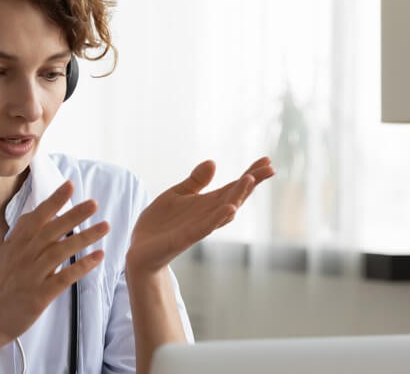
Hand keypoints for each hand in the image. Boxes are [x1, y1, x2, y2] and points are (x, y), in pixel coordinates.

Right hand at [0, 181, 108, 343]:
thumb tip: (34, 214)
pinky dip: (82, 266)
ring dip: (84, 237)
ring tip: (104, 226)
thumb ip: (21, 235)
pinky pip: (64, 277)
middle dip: (74, 214)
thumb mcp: (5, 255)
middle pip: (51, 230)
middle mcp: (24, 256)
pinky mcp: (39, 295)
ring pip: (60, 250)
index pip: (37, 217)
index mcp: (16, 245)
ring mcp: (31, 275)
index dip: (54, 201)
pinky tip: (97, 257)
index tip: (69, 185)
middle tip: (93, 203)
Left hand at [127, 157, 274, 273]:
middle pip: (234, 196)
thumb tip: (213, 162)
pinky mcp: (185, 238)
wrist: (140, 250)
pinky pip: (205, 228)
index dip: (250, 174)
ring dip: (237, 196)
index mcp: (206, 204)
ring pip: (223, 211)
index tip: (267, 159)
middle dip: (251, 182)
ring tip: (250, 179)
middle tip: (270, 168)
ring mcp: (198, 227)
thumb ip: (195, 181)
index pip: (233, 186)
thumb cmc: (160, 224)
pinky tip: (230, 208)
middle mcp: (207, 215)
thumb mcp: (176, 195)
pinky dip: (218, 218)